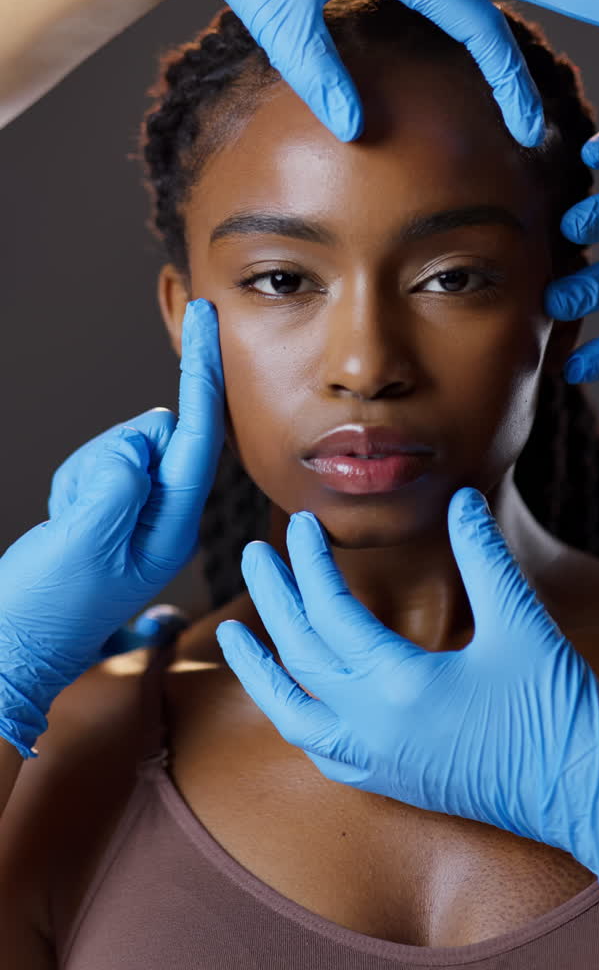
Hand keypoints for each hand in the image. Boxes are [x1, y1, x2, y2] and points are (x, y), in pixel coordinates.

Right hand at [0, 298, 223, 757]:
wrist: (8, 653)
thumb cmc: (43, 609)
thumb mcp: (82, 543)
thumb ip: (120, 481)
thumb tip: (150, 432)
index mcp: (175, 525)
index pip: (201, 433)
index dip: (203, 370)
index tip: (207, 316)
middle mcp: (168, 517)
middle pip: (153, 437)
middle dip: (110, 456)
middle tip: (75, 511)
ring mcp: (141, 516)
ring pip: (118, 449)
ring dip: (83, 477)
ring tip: (64, 528)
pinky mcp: (112, 514)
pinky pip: (94, 468)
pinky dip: (71, 487)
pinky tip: (62, 527)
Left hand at [216, 488, 598, 892]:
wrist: (589, 799)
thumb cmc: (561, 712)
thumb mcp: (524, 623)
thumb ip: (485, 557)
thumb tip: (461, 498)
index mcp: (400, 684)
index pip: (330, 612)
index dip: (309, 562)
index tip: (300, 523)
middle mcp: (374, 729)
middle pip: (299, 654)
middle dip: (272, 599)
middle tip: (252, 554)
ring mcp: (378, 763)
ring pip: (293, 713)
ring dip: (260, 669)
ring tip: (233, 635)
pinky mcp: (391, 783)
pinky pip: (320, 751)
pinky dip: (295, 718)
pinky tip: (291, 700)